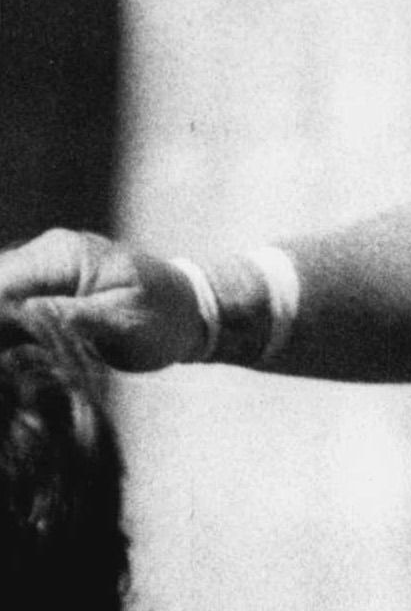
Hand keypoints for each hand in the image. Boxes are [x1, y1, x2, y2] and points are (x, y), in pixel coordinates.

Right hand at [0, 229, 207, 370]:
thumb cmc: (166, 319)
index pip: (2, 281)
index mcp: (65, 255)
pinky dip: (12, 325)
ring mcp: (48, 264)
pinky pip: (14, 299)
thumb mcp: (125, 324)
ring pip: (2, 293)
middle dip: (0, 323)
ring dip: (5, 326)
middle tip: (10, 359)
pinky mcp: (50, 282)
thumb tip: (24, 312)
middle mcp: (49, 251)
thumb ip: (73, 317)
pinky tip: (18, 351)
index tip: (6, 347)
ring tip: (16, 356)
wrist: (192, 311)